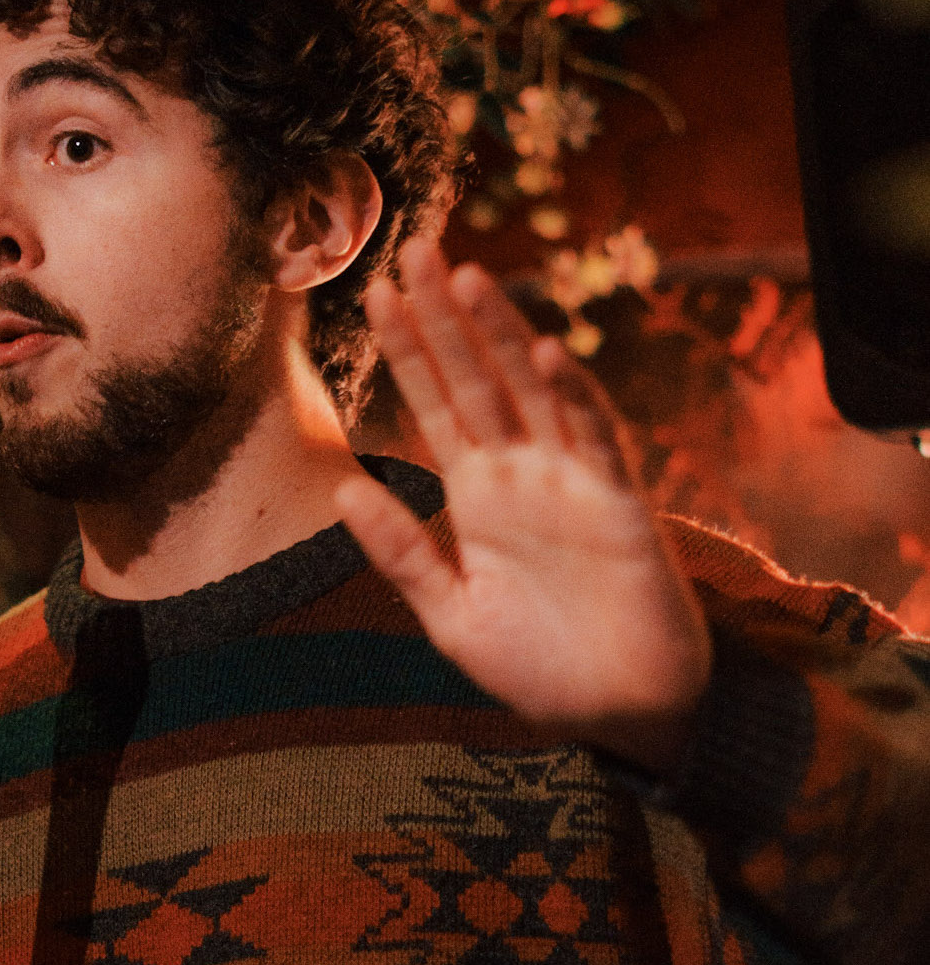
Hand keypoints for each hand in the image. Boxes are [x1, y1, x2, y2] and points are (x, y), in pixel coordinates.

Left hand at [336, 240, 712, 773]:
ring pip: (532, 391)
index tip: (375, 294)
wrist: (618, 714)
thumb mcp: (450, 613)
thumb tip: (343, 484)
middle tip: (415, 249)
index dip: (408, 350)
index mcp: (477, 495)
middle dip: (445, 317)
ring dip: (502, 336)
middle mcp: (521, 474)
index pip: (435, 404)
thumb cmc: (536, 668)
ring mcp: (572, 483)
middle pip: (477, 378)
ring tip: (466, 278)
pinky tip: (544, 355)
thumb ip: (401, 552)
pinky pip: (596, 442)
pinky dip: (573, 399)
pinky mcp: (620, 507)